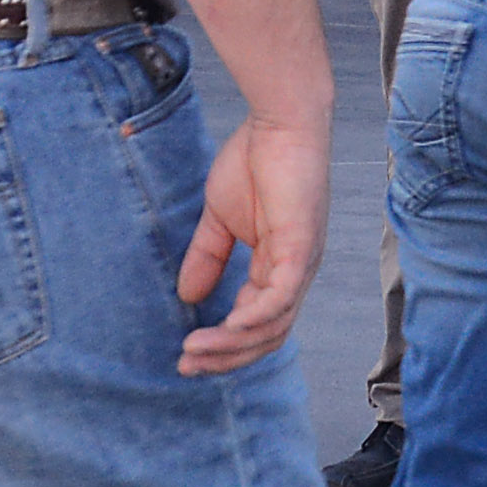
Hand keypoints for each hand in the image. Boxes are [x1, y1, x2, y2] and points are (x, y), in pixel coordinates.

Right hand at [172, 103, 328, 376]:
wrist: (281, 119)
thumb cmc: (256, 159)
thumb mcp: (221, 217)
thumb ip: (208, 257)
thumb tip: (188, 297)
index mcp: (279, 267)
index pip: (257, 324)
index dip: (222, 345)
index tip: (185, 356)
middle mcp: (296, 273)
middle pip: (267, 337)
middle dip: (225, 357)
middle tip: (186, 366)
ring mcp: (302, 263)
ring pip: (272, 326)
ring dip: (231, 345)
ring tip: (193, 352)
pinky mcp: (301, 248)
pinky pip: (279, 299)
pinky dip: (252, 320)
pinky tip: (225, 329)